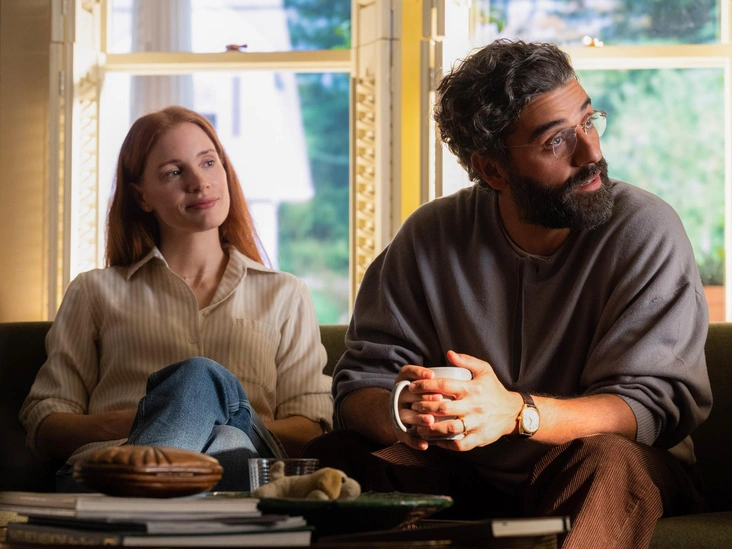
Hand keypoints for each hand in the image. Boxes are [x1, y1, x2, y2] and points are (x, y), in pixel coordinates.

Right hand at [390, 365, 442, 450]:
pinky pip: (406, 436)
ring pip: (406, 416)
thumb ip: (438, 367)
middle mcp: (399, 396)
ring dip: (418, 418)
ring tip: (431, 420)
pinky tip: (425, 444)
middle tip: (439, 398)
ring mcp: (399, 413)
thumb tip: (451, 354)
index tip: (432, 375)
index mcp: (405, 382)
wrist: (398, 412)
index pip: (408, 373)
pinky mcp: (400, 430)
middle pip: (409, 395)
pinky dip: (414, 441)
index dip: (419, 373)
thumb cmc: (421, 392)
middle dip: (424, 397)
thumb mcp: (424, 377)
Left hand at [408, 351, 522, 450]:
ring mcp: (477, 423)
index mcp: (472, 388)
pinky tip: (436, 441)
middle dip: (424, 407)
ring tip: (419, 427)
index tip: (413, 386)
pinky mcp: (480, 438)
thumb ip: (467, 361)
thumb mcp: (485, 370)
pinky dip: (447, 445)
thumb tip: (448, 353)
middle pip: (443, 408)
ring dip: (431, 429)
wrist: (513, 412)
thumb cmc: (494, 390)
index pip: (444, 385)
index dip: (426, 385)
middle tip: (413, 407)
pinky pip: (460, 444)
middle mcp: (473, 406)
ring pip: (450, 428)